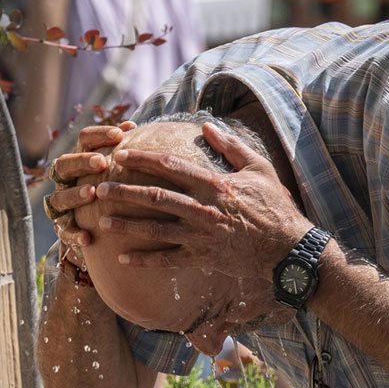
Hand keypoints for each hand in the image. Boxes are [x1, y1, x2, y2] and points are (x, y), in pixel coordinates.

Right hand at [46, 121, 136, 252]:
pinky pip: (64, 231)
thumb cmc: (115, 186)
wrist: (103, 224)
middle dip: (81, 161)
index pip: (83, 139)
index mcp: (80, 159)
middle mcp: (66, 179)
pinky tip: (87, 238)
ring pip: (59, 198)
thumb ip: (123, 150)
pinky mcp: (64, 227)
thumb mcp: (118, 167)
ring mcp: (62, 204)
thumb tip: (132, 126)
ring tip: (92, 193)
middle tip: (101, 162)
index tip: (119, 134)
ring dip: (75, 194)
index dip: (98, 135)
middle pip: (64, 165)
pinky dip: (74, 233)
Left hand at [95, 122, 313, 279]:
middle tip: (100, 186)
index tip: (122, 154)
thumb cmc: (275, 205)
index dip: (143, 159)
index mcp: (214, 184)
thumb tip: (206, 127)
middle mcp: (203, 209)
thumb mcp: (259, 168)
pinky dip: (144, 260)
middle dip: (124, 190)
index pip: (171, 167)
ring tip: (102, 219)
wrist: (288, 249)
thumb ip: (231, 147)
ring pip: (155, 229)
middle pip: (155, 197)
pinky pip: (167, 260)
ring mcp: (200, 236)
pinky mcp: (201, 258)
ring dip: (127, 224)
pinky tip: (122, 257)